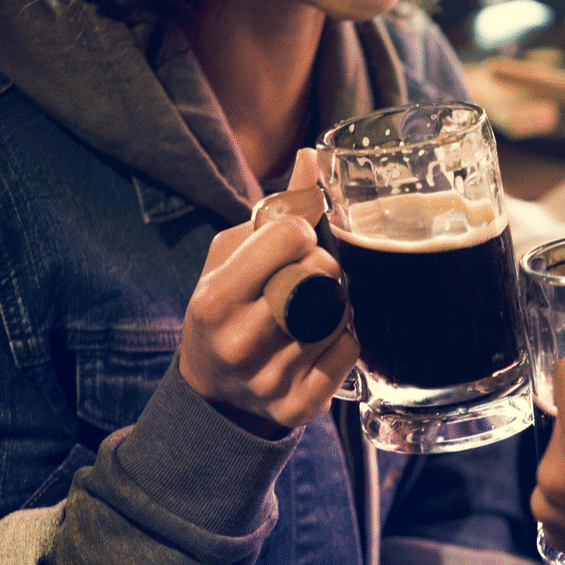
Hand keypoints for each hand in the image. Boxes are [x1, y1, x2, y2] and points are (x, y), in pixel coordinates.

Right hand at [179, 148, 357, 436]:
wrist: (216, 394)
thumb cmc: (227, 309)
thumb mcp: (231, 257)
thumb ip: (274, 210)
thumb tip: (314, 157)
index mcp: (214, 301)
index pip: (288, 239)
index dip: (301, 231)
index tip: (294, 240)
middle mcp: (239, 344)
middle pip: (321, 276)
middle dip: (324, 267)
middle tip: (308, 277)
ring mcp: (271, 381)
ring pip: (341, 315)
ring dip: (336, 304)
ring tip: (311, 309)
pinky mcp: (301, 407)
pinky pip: (350, 352)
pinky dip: (345, 338)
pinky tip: (320, 339)